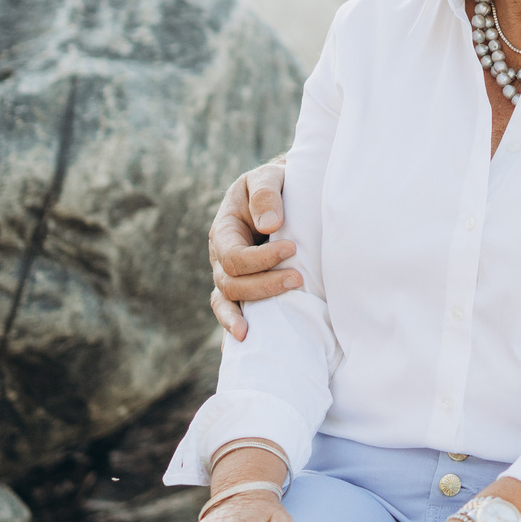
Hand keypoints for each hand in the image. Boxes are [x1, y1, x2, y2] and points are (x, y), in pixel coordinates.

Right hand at [207, 160, 295, 340]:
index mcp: (224, 230)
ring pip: (230, 301)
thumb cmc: (276, 184)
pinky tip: (246, 344)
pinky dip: (234, 327)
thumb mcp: (268, 177)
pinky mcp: (246, 287)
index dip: (260, 259)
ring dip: (251, 309)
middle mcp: (222, 257)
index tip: (291, 249)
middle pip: (231, 283)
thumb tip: (270, 224)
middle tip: (298, 279)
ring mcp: (231, 275)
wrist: (286, 192)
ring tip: (263, 322)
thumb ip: (266, 193)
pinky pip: (233, 310)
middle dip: (264, 285)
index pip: (233, 256)